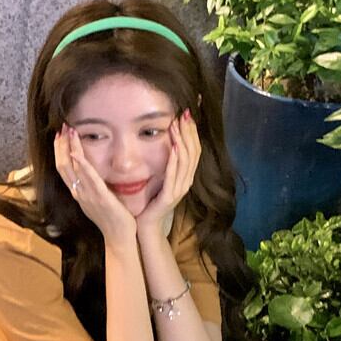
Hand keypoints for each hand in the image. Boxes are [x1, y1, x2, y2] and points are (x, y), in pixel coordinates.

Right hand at [53, 123, 136, 246]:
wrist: (120, 238)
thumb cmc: (112, 220)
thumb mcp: (98, 201)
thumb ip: (93, 188)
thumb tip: (92, 175)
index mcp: (79, 194)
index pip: (64, 169)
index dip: (60, 152)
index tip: (60, 136)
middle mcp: (79, 194)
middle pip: (63, 166)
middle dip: (61, 145)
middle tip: (61, 127)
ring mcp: (88, 196)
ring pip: (72, 169)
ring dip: (69, 148)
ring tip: (68, 131)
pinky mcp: (101, 198)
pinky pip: (89, 179)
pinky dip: (82, 165)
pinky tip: (77, 153)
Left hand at [136, 110, 200, 236]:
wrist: (146, 225)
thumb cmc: (151, 202)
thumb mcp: (161, 179)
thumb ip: (166, 164)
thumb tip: (167, 142)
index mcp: (185, 177)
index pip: (194, 150)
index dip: (192, 131)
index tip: (186, 114)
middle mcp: (186, 182)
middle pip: (193, 152)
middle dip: (189, 132)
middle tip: (183, 114)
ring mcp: (179, 189)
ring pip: (185, 161)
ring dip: (182, 142)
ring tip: (176, 126)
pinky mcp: (169, 196)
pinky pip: (174, 176)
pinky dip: (174, 161)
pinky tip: (173, 147)